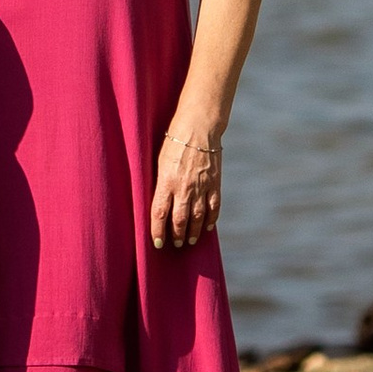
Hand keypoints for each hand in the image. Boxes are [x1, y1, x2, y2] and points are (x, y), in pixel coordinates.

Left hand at [149, 123, 221, 250]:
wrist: (198, 127)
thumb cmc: (174, 141)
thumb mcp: (159, 161)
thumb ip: (159, 182)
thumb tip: (158, 202)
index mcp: (166, 181)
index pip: (159, 213)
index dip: (158, 231)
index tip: (157, 243)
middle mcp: (184, 187)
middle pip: (179, 219)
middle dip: (177, 235)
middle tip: (176, 244)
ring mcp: (201, 186)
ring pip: (198, 217)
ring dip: (194, 232)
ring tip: (190, 240)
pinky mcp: (215, 183)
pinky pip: (213, 206)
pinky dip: (212, 219)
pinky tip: (209, 227)